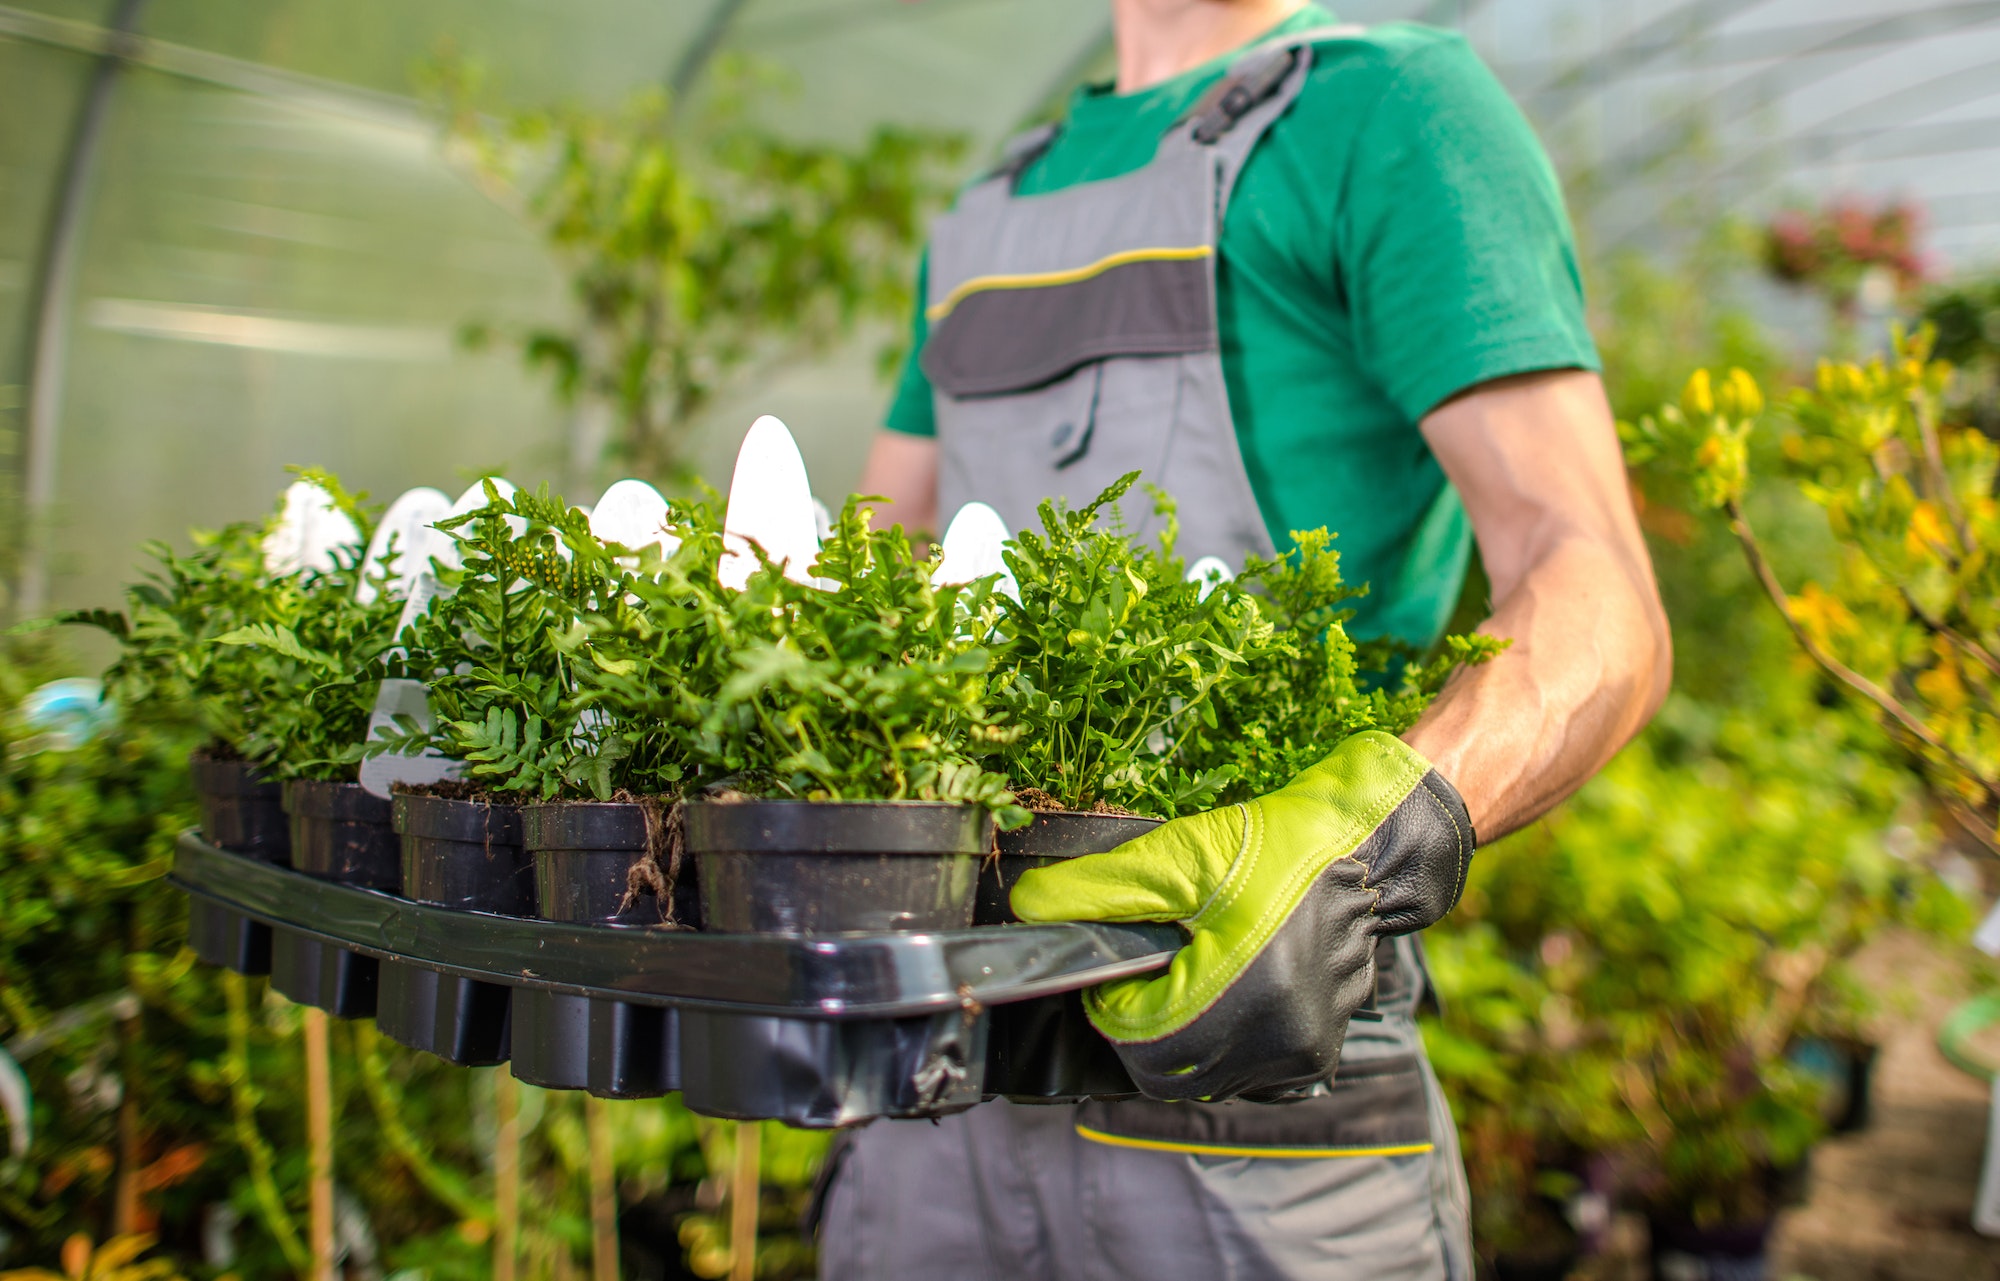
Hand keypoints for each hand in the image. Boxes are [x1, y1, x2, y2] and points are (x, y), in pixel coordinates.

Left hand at [1010, 731, 1473, 1101]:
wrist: (1366, 850)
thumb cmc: (1275, 847)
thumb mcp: (1180, 855)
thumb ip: (1099, 888)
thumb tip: (1030, 907)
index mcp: (1237, 994)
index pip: (1134, 1037)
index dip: (1112, 1000)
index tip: (1125, 960)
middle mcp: (1274, 1040)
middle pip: (1164, 1073)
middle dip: (1142, 1027)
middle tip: (1153, 970)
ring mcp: (1300, 1054)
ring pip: (1202, 1080)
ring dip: (1181, 1041)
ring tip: (1195, 975)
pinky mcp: (1316, 1056)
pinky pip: (1244, 1075)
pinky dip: (1221, 1047)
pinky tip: (1229, 995)